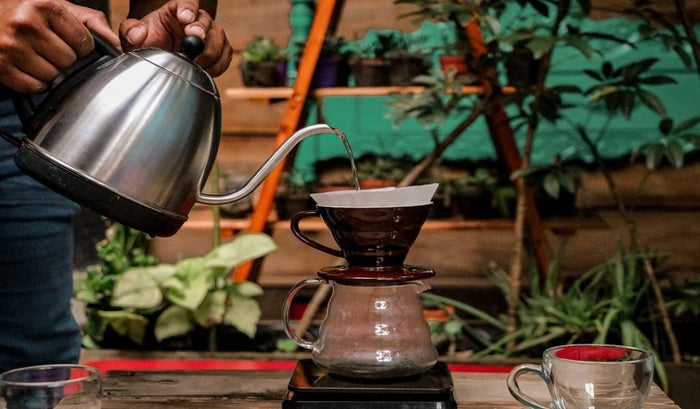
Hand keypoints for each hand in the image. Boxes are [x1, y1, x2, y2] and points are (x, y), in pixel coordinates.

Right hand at [0, 0, 117, 93]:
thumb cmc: (27, 13)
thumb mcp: (59, 8)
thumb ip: (91, 22)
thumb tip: (116, 43)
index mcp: (45, 6)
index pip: (84, 43)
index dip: (82, 47)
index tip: (71, 42)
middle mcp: (26, 24)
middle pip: (69, 61)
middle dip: (66, 60)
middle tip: (51, 49)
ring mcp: (10, 46)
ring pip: (53, 76)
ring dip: (51, 72)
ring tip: (39, 57)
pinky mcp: (1, 66)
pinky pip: (34, 87)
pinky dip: (36, 83)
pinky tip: (29, 67)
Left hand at [119, 0, 232, 76]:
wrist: (163, 55)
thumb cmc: (152, 42)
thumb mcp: (133, 36)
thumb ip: (130, 31)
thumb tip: (137, 33)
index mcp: (177, 10)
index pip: (187, 3)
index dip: (188, 9)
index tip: (185, 18)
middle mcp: (197, 19)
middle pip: (206, 21)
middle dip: (201, 33)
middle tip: (194, 44)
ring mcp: (211, 34)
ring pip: (219, 40)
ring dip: (209, 54)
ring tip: (194, 65)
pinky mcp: (220, 49)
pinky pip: (225, 56)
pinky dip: (217, 66)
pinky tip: (203, 71)